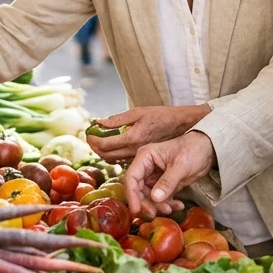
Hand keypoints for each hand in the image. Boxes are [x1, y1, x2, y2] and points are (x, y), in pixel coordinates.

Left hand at [88, 105, 209, 162]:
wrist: (183, 126)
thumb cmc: (163, 116)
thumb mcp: (139, 112)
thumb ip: (118, 119)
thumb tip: (99, 121)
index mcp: (133, 138)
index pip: (105, 145)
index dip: (93, 140)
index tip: (88, 134)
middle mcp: (134, 150)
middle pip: (107, 156)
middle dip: (96, 147)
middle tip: (91, 138)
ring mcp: (139, 156)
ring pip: (114, 160)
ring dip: (103, 152)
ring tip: (98, 142)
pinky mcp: (143, 158)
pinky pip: (123, 160)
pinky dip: (114, 155)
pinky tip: (113, 147)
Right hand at [123, 131, 215, 216]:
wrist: (207, 149)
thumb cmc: (193, 149)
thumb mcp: (181, 166)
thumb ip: (167, 182)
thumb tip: (155, 198)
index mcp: (145, 157)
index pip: (131, 178)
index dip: (132, 195)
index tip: (136, 210)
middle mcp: (146, 167)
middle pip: (138, 190)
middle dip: (146, 203)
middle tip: (154, 214)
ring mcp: (154, 177)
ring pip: (149, 197)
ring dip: (158, 206)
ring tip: (171, 208)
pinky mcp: (163, 185)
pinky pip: (160, 199)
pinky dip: (167, 204)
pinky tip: (178, 205)